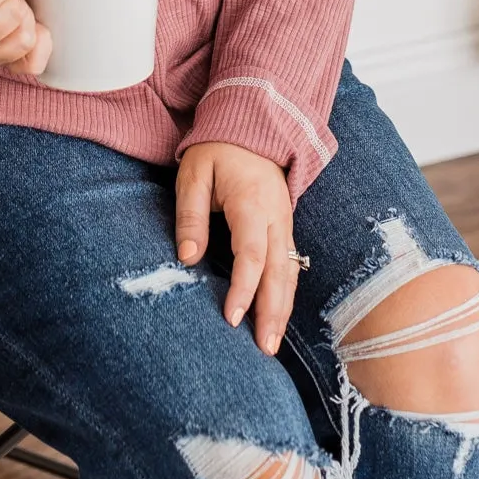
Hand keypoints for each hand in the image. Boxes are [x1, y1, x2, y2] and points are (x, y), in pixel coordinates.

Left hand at [175, 141, 298, 355]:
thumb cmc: (216, 151)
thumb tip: (188, 259)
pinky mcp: (285, 227)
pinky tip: (277, 315)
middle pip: (279, 271)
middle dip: (273, 312)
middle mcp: (275, 216)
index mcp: (252, 203)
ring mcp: (285, 222)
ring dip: (283, 308)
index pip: (252, 255)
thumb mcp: (193, 175)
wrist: (250, 128)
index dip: (244, 289)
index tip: (231, 318)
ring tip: (272, 344)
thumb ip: (191, 217)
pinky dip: (286, 293)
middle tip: (264, 349)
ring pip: (290, 272)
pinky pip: (290, 264)